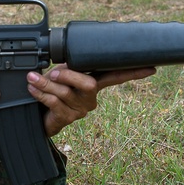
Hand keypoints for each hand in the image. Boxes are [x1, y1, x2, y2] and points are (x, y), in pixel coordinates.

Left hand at [25, 64, 155, 136]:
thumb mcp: (60, 75)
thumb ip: (66, 68)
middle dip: (69, 75)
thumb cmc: (51, 91)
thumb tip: (59, 66)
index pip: (116, 76)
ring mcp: (80, 109)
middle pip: (89, 83)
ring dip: (46, 83)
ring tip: (32, 78)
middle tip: (53, 71)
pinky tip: (32, 88)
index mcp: (93, 83)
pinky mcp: (67, 118)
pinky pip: (54, 102)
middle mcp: (90, 97)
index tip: (151, 67)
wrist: (37, 116)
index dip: (133, 72)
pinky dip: (41, 93)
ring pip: (66, 92)